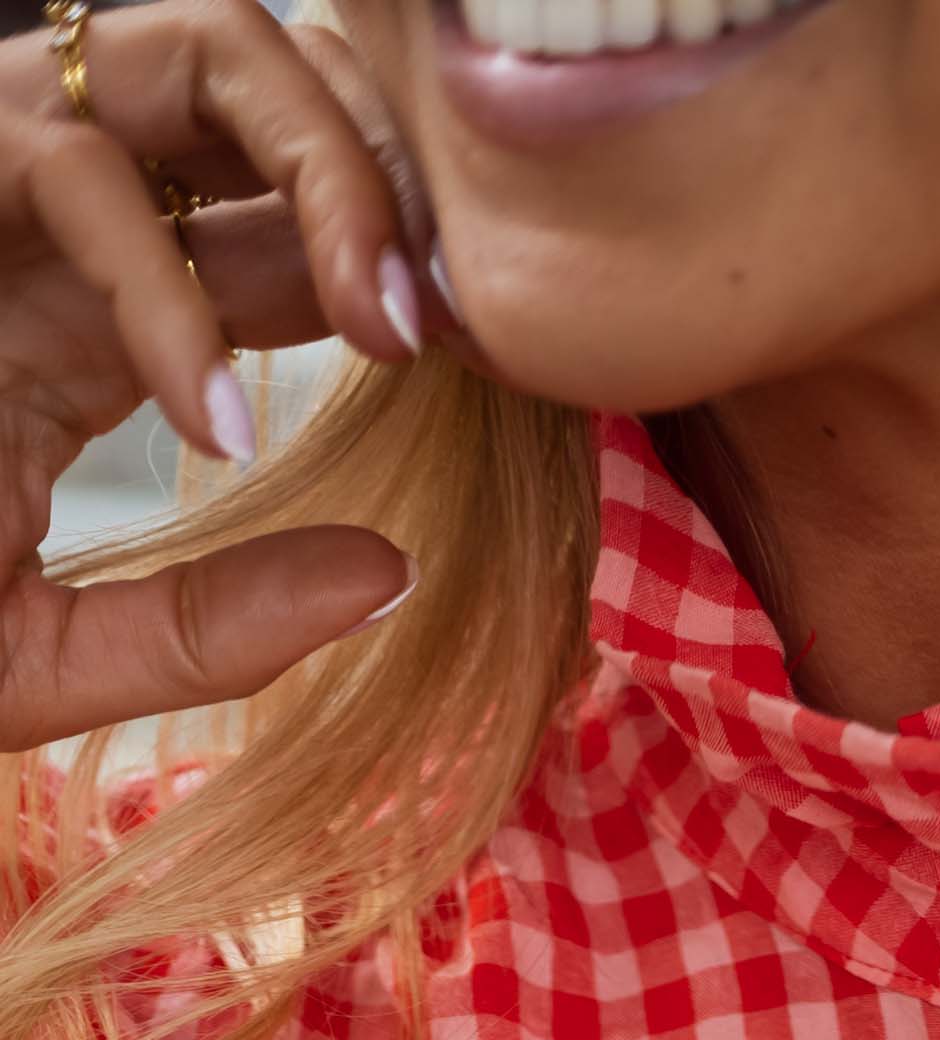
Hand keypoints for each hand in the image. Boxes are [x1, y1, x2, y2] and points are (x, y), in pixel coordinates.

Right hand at [0, 0, 430, 751]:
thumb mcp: (54, 662)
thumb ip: (216, 628)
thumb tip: (392, 576)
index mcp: (90, 309)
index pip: (275, 220)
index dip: (388, 258)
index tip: (479, 364)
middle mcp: (44, 216)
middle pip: (244, 80)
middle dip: (369, 165)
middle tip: (445, 320)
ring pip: (176, 52)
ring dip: (312, 166)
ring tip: (388, 325)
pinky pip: (63, 152)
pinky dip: (165, 283)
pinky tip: (212, 426)